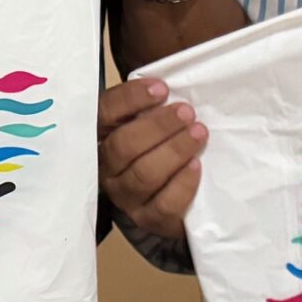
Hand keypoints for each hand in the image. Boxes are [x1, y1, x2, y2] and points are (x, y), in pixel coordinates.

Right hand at [98, 77, 207, 237]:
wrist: (166, 200)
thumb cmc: (158, 149)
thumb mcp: (148, 124)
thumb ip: (151, 107)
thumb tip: (174, 83)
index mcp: (102, 137)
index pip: (104, 114)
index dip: (130, 99)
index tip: (162, 88)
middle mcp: (106, 169)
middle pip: (123, 146)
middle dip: (158, 126)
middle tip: (186, 112)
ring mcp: (125, 197)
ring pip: (144, 174)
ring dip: (174, 150)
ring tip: (199, 133)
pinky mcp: (148, 219)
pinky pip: (164, 204)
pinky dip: (183, 183)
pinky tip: (197, 165)